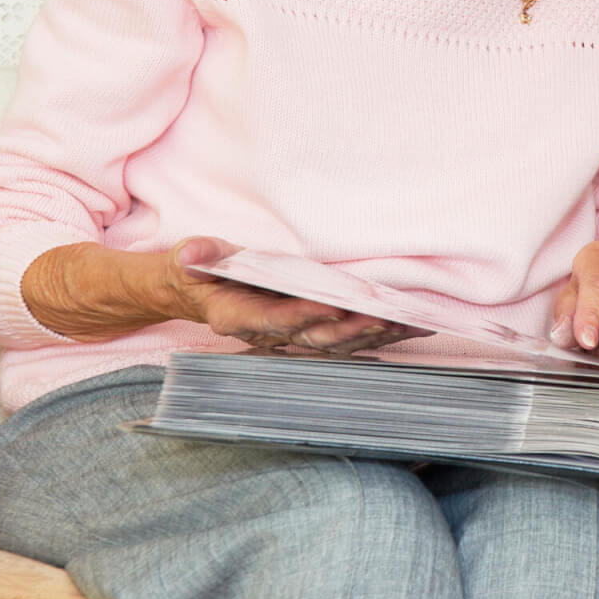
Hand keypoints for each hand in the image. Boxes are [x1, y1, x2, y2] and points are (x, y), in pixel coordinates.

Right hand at [160, 237, 425, 354]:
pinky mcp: (310, 332)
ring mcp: (292, 336)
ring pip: (336, 343)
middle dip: (349, 330)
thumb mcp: (192, 259)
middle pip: (314, 337)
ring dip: (371, 335)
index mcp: (239, 316)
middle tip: (381, 318)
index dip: (301, 315)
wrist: (202, 292)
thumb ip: (197, 256)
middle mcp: (269, 333)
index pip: (274, 318)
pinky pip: (347, 338)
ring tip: (404, 324)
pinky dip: (377, 334)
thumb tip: (190, 255)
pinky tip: (408, 327)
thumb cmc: (202, 272)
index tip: (331, 306)